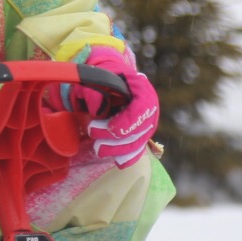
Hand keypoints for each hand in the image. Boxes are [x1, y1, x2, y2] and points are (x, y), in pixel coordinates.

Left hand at [83, 47, 159, 167]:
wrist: (107, 82)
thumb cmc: (100, 79)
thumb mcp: (94, 78)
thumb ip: (94, 91)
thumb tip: (98, 110)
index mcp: (140, 87)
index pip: (143, 107)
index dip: (129, 122)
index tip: (111, 129)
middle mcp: (149, 106)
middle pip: (141, 129)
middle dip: (117, 138)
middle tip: (92, 133)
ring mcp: (146, 122)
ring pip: (138, 142)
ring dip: (118, 149)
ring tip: (98, 148)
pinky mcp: (140, 135)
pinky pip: (138, 149)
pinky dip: (129, 157)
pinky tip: (118, 162)